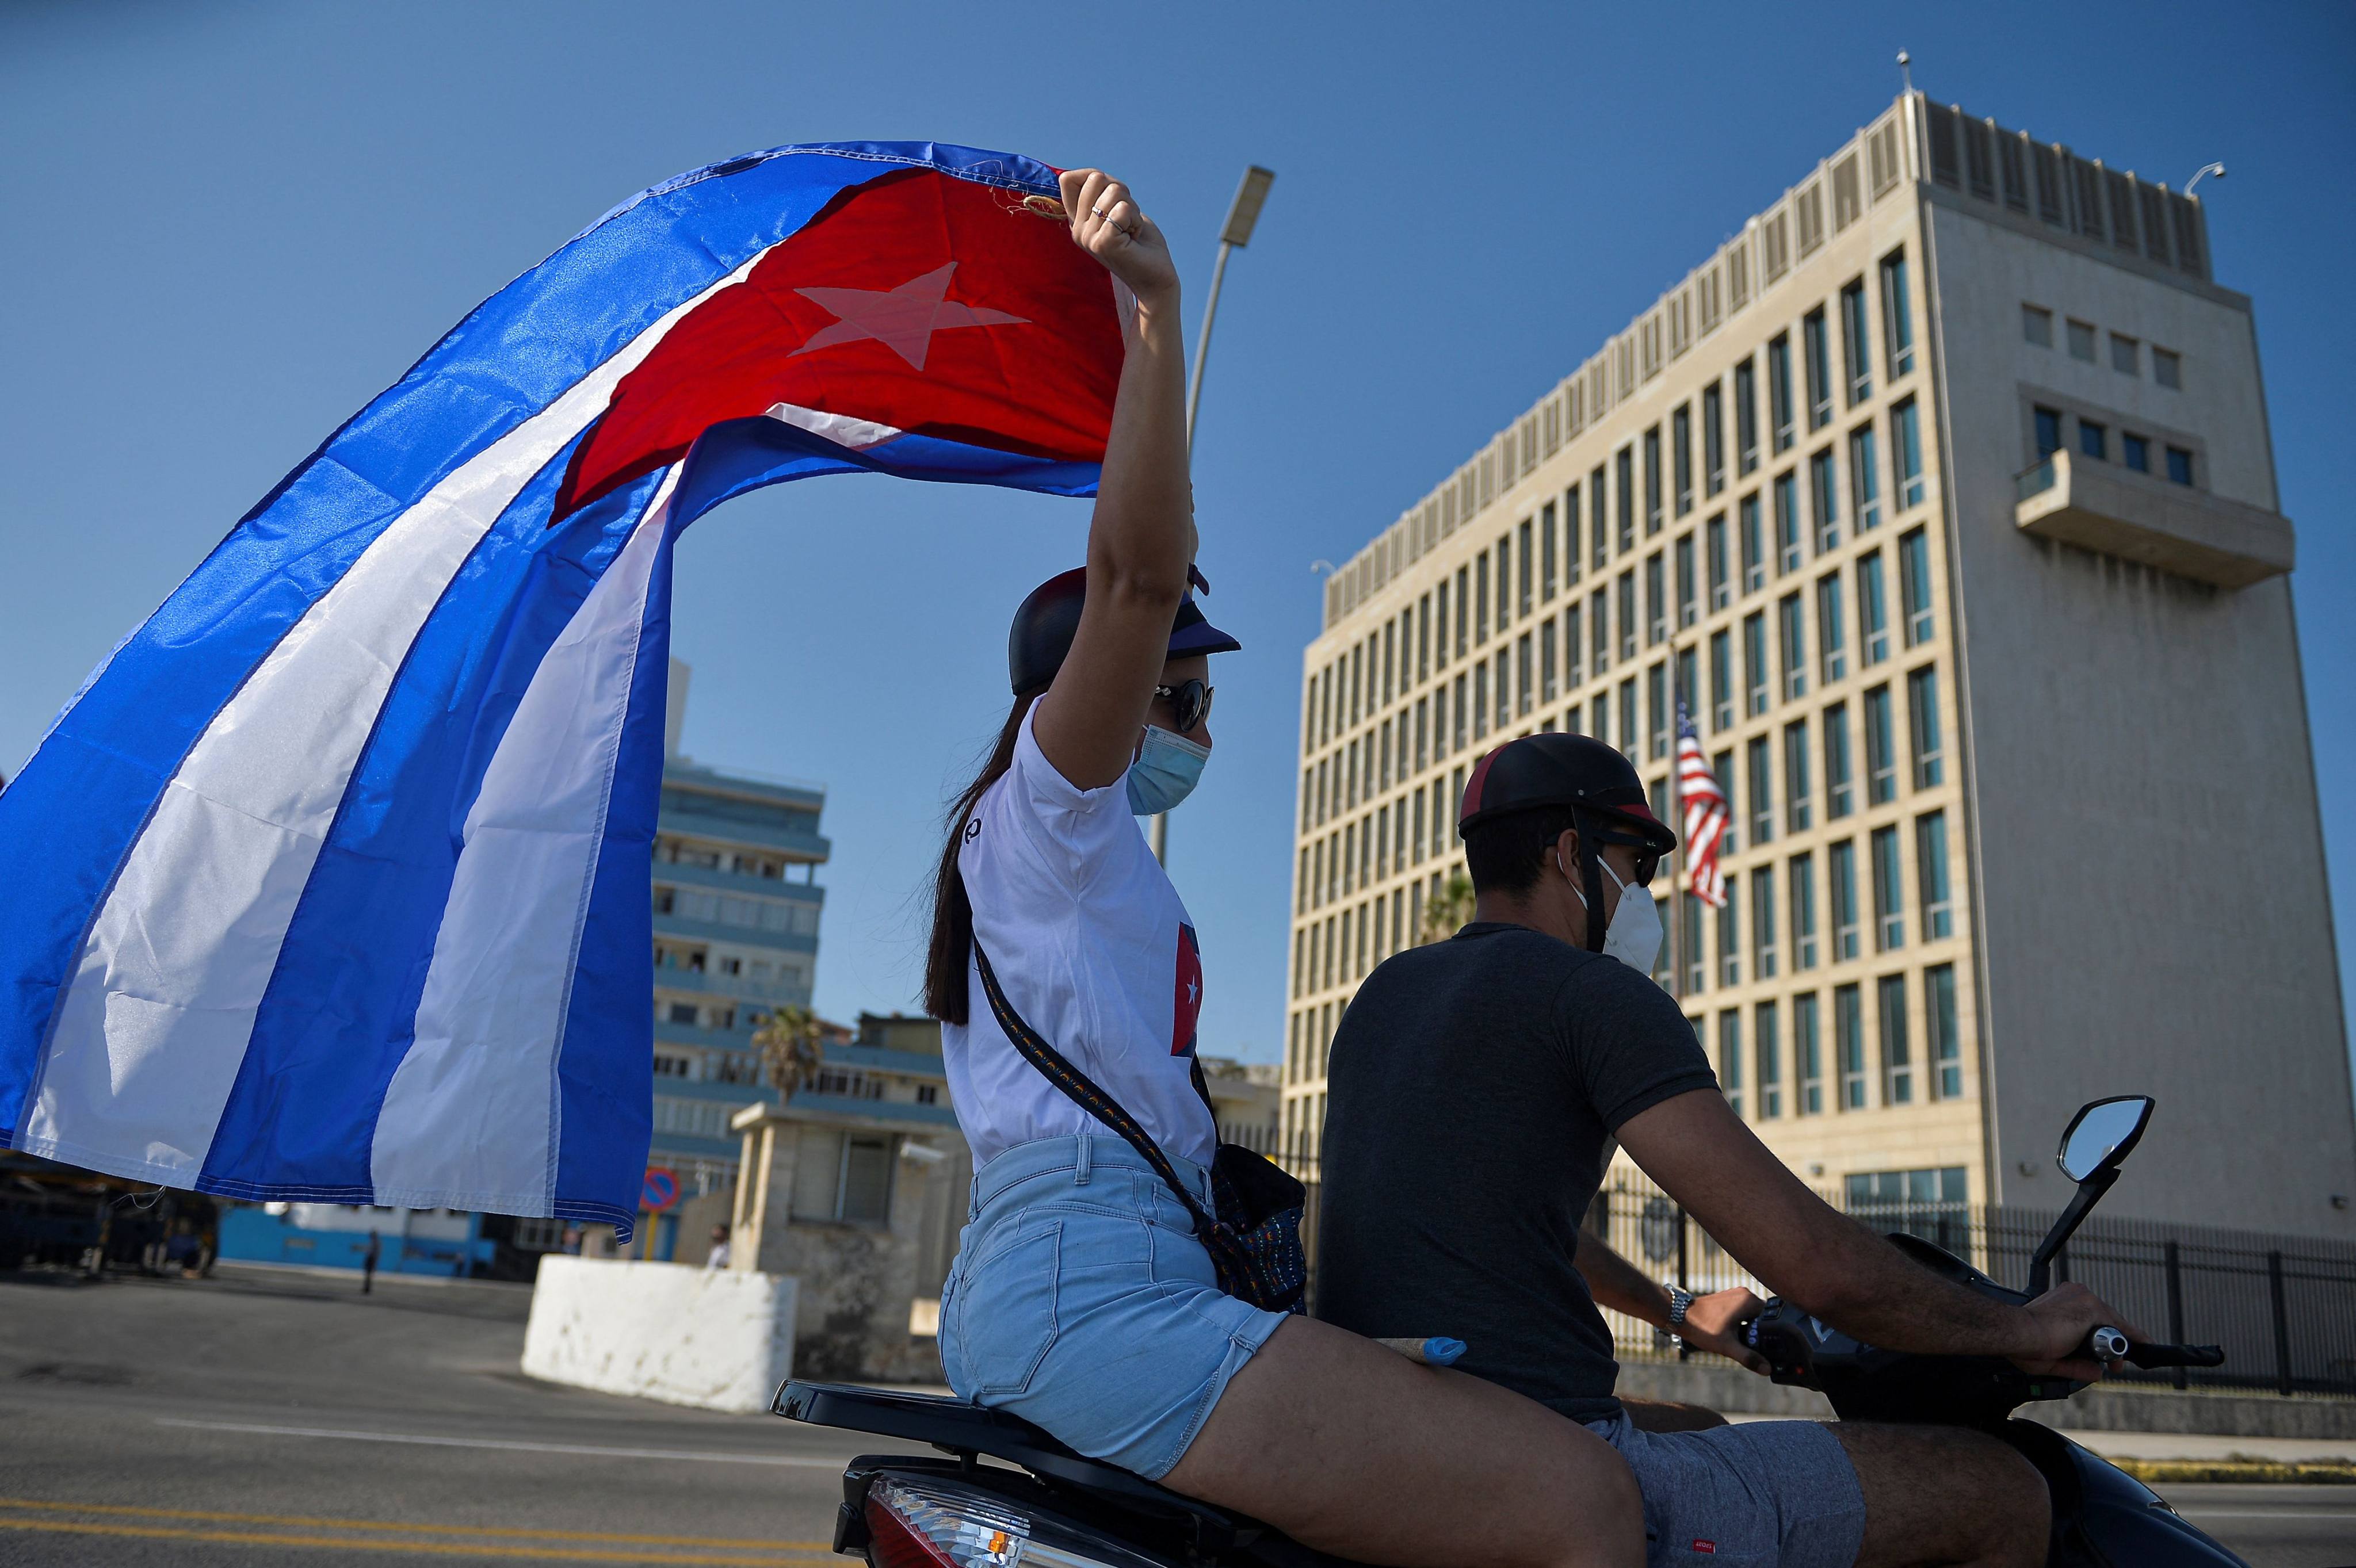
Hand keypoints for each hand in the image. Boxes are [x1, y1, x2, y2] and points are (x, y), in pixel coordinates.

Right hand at [1057, 169, 1177, 313]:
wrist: (1156, 278)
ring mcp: (1088, 237)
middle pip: (1095, 178)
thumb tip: (1094, 174)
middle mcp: (1077, 229)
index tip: (1114, 200)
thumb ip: (1104, 191)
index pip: (1067, 179)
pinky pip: (1123, 209)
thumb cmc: (1140, 242)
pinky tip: (1134, 238)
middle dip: (1121, 193)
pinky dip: (1136, 220)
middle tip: (1127, 220)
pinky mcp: (1104, 243)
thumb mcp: (1119, 208)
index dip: (1096, 177)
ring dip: (1132, 209)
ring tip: (1132, 232)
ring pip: (1113, 192)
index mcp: (1077, 220)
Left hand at [1678, 1287, 1770, 1374]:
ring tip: (1740, 1339)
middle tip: (1751, 1345)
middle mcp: (1745, 1294)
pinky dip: (1743, 1323)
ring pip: (1754, 1316)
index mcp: (1749, 1301)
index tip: (1768, 1346)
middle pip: (1764, 1317)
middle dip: (1760, 1333)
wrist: (1680, 1316)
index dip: (1773, 1334)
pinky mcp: (1729, 1299)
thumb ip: (1749, 1358)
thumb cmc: (1702, 1328)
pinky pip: (1744, 1312)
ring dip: (1751, 1329)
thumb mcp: (1728, 1346)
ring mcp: (1736, 1295)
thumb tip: (1767, 1369)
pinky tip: (1735, 1334)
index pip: (1773, 1317)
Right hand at [2013, 1282, 2146, 1380]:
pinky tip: (2138, 1346)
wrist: (2020, 1333)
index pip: (2091, 1315)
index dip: (2102, 1333)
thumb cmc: (2025, 1344)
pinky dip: (2128, 1339)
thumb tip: (2097, 1373)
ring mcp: (2084, 1299)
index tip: (2107, 1348)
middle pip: (2105, 1318)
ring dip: (2117, 1342)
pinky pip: (2118, 1327)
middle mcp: (2075, 1294)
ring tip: (2119, 1363)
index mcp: (2061, 1300)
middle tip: (2116, 1365)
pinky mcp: (2093, 1308)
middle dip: (2113, 1342)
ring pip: (2112, 1322)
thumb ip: (2077, 1366)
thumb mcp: (2054, 1359)